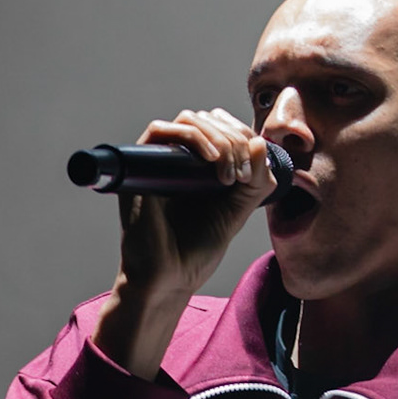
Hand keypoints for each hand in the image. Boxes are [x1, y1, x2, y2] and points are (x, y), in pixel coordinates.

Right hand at [96, 108, 275, 379]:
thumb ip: (255, 181)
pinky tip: (212, 160)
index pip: (223, 128)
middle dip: (234, 140)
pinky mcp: (139, 168)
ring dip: (218, 138)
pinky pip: (159, 130)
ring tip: (229, 174)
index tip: (253, 171)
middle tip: (241, 176)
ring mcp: (158, 162)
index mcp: (200, 167)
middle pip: (208, 119)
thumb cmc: (196, 250)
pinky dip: (191, 136)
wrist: (169, 279)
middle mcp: (178, 159)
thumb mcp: (238, 211)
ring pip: (189, 120)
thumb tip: (259, 143)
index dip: (244, 137)